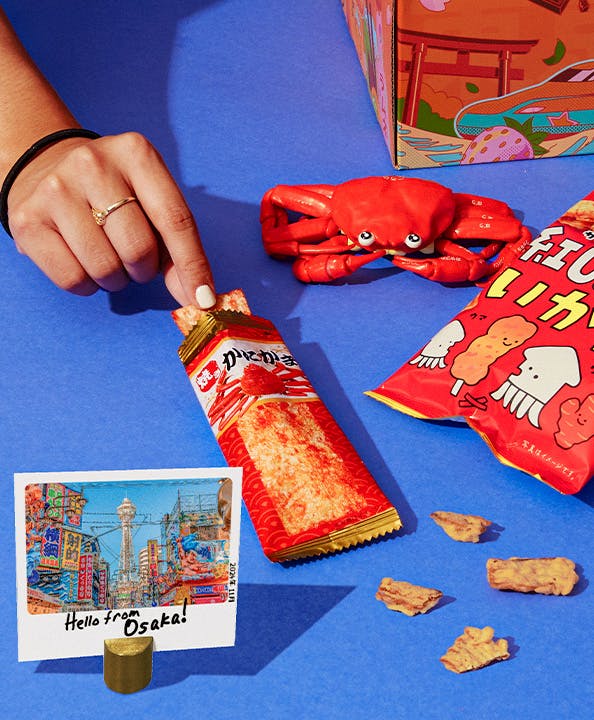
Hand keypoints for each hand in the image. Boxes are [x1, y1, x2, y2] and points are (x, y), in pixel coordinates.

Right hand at [6, 131, 215, 306]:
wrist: (45, 167)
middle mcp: (94, 164)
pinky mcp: (28, 220)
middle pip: (139, 249)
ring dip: (116, 279)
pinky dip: (87, 285)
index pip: (175, 219)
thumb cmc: (112, 192)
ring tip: (108, 256)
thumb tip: (196, 296)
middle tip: (135, 259)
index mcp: (136, 154)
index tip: (203, 299)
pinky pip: (73, 280)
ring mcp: (56, 190)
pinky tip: (82, 260)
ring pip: (106, 269)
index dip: (192, 265)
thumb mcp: (149, 200)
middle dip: (144, 269)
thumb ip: (176, 246)